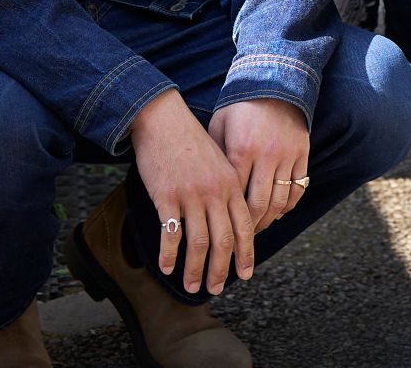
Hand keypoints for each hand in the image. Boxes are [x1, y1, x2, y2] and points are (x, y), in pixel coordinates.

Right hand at [130, 91, 257, 293]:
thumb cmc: (190, 141)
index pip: (245, 227)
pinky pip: (170, 234)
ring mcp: (192, 195)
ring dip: (195, 269)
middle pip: (223, 240)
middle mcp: (216, 192)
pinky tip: (166, 268)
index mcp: (232, 184)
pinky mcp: (167, 196)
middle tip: (216, 289)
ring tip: (191, 286)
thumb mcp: (218, 162)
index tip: (245, 274)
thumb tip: (229, 218)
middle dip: (220, 269)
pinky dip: (169, 255)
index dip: (246, 254)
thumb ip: (226, 188)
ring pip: (198, 243)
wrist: (163, 120)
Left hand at [210, 99, 311, 237]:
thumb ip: (215, 157)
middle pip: (259, 204)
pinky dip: (288, 205)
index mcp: (241, 150)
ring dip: (269, 220)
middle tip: (239, 241)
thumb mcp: (220, 127)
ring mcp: (288, 155)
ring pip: (280, 200)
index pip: (235, 195)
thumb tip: (205, 190)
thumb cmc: (239, 108)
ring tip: (257, 230)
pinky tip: (277, 213)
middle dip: (249, 228)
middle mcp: (267, 155)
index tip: (220, 231)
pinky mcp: (302, 153)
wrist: (274, 84)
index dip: (228, 217)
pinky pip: (298, 188)